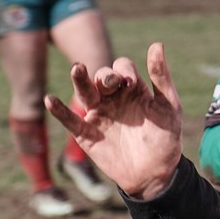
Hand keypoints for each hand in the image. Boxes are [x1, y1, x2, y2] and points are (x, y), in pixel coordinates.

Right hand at [43, 43, 185, 200]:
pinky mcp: (86, 133)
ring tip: (77, 68)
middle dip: (105, 75)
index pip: (122, 68)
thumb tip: (157, 44)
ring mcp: (98, 114)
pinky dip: (59, 110)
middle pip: (101, 76)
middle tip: (112, 81)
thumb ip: (161, 77)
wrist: (155, 174)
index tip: (132, 83)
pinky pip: (69, 119)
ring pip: (84, 91)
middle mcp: (113, 98)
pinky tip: (51, 99)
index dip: (125, 71)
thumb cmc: (166, 139)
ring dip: (79, 79)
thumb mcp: (168, 106)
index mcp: (133, 90)